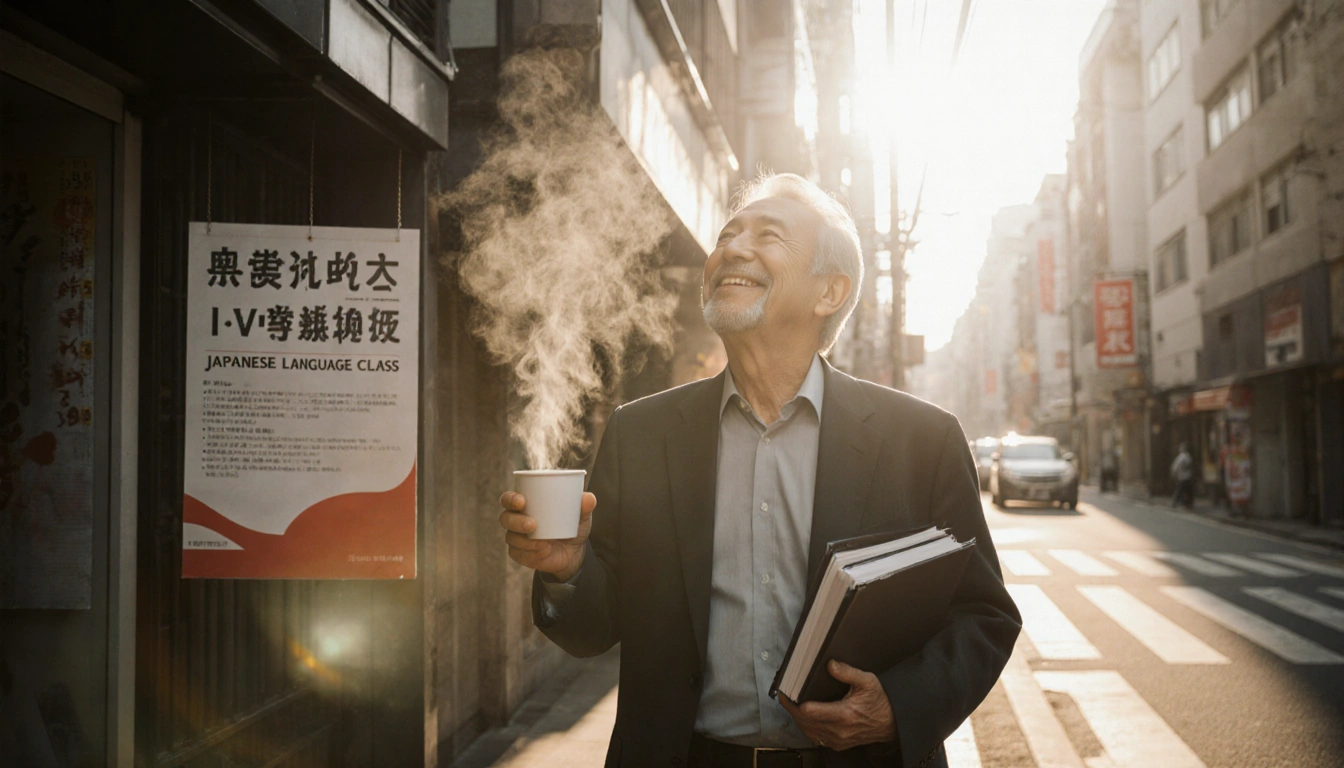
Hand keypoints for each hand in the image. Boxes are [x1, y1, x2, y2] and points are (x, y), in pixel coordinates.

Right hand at [499, 490, 595, 580]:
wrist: (573, 552)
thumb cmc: (570, 526)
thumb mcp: (580, 516)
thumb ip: (584, 506)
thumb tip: (589, 498)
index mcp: (525, 505)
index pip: (509, 499)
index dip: (510, 499)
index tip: (522, 501)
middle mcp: (516, 520)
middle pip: (505, 518)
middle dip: (516, 521)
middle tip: (533, 524)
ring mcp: (516, 538)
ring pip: (511, 537)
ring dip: (524, 540)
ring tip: (542, 542)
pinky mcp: (520, 554)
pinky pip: (518, 554)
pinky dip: (529, 553)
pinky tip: (541, 551)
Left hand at [779, 660, 896, 750]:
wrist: (889, 725)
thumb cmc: (879, 702)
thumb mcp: (868, 682)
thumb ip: (848, 672)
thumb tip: (830, 665)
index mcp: (844, 714)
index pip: (810, 712)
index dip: (793, 702)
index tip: (785, 691)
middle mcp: (838, 730)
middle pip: (804, 721)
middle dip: (791, 708)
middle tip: (783, 694)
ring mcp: (836, 740)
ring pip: (807, 730)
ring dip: (797, 718)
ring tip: (790, 703)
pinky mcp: (836, 744)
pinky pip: (814, 736)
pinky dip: (806, 726)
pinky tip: (803, 715)